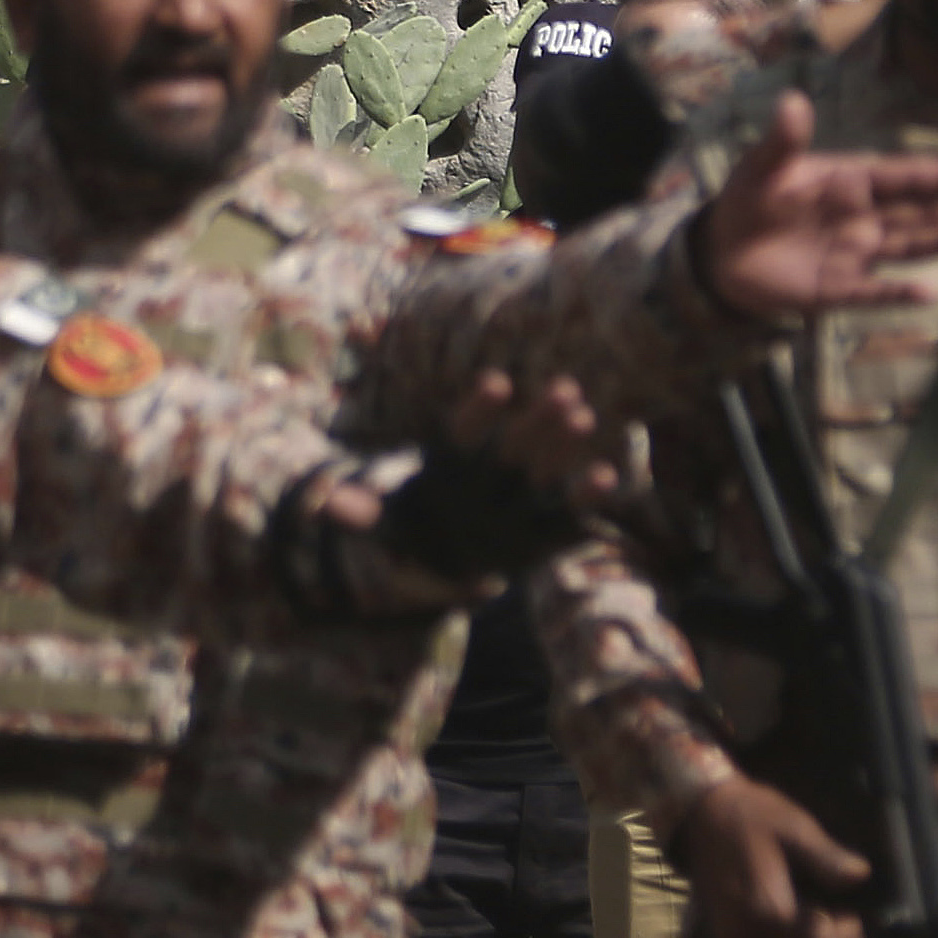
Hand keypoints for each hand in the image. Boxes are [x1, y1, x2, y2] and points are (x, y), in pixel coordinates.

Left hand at [292, 374, 626, 608]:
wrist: (450, 557)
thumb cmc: (420, 530)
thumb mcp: (391, 526)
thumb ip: (368, 515)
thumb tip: (329, 501)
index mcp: (455, 464)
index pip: (465, 432)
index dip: (480, 409)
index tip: (497, 381)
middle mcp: (494, 472)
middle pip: (515, 443)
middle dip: (538, 420)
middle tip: (565, 388)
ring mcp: (523, 495)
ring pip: (546, 465)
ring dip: (564, 443)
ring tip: (584, 416)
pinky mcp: (547, 525)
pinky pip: (570, 509)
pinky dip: (588, 495)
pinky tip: (608, 477)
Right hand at [679, 771, 869, 937]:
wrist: (699, 814)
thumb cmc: (750, 815)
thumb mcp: (794, 826)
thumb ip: (827, 857)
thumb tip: (861, 876)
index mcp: (770, 909)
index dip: (847, 935)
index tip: (854, 912)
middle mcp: (750, 935)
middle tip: (842, 917)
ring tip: (821, 920)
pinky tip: (795, 924)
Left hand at [691, 92, 937, 319]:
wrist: (721, 253)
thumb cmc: (748, 199)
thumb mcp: (762, 167)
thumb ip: (782, 140)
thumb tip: (792, 100)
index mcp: (849, 181)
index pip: (900, 177)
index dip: (936, 176)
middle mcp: (863, 216)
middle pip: (917, 210)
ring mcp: (855, 253)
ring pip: (906, 245)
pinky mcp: (839, 288)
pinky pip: (874, 290)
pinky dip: (899, 292)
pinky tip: (928, 294)